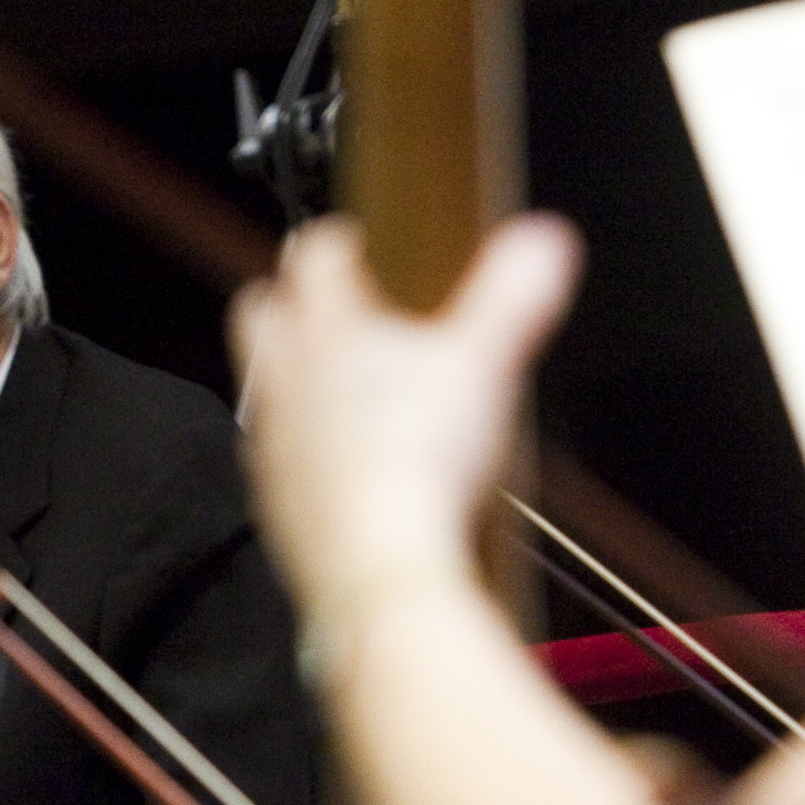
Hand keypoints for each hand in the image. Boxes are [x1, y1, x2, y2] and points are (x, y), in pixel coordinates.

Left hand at [229, 213, 581, 637]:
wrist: (380, 563)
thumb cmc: (418, 462)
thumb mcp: (486, 361)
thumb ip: (514, 296)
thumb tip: (543, 241)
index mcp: (330, 330)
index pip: (315, 257)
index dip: (334, 241)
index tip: (349, 242)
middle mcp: (287, 379)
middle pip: (260, 313)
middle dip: (284, 300)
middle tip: (320, 304)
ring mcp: (276, 443)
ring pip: (262, 389)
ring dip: (290, 379)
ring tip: (335, 389)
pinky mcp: (280, 503)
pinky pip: (276, 462)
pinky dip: (303, 453)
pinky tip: (342, 469)